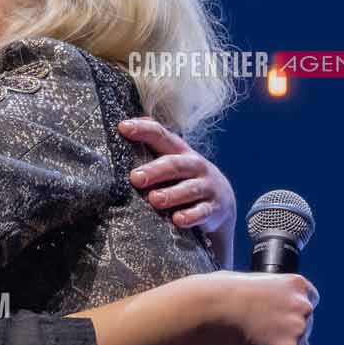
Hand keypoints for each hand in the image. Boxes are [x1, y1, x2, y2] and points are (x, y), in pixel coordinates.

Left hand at [120, 119, 235, 245]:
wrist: (220, 203)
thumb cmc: (184, 179)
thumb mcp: (172, 160)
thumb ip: (152, 146)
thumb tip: (123, 125)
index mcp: (180, 152)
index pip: (161, 135)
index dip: (143, 130)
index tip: (123, 128)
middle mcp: (195, 166)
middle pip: (175, 164)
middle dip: (155, 170)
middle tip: (135, 178)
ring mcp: (207, 187)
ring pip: (190, 189)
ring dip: (172, 194)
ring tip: (154, 199)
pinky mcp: (213, 208)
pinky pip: (202, 212)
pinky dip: (191, 216)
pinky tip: (178, 220)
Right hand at [197, 271, 316, 344]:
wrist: (208, 309)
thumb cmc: (218, 293)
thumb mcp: (251, 280)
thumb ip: (269, 293)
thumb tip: (265, 306)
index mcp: (297, 285)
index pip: (309, 304)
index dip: (292, 315)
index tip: (278, 322)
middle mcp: (304, 307)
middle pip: (305, 330)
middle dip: (287, 336)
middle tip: (261, 339)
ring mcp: (298, 332)